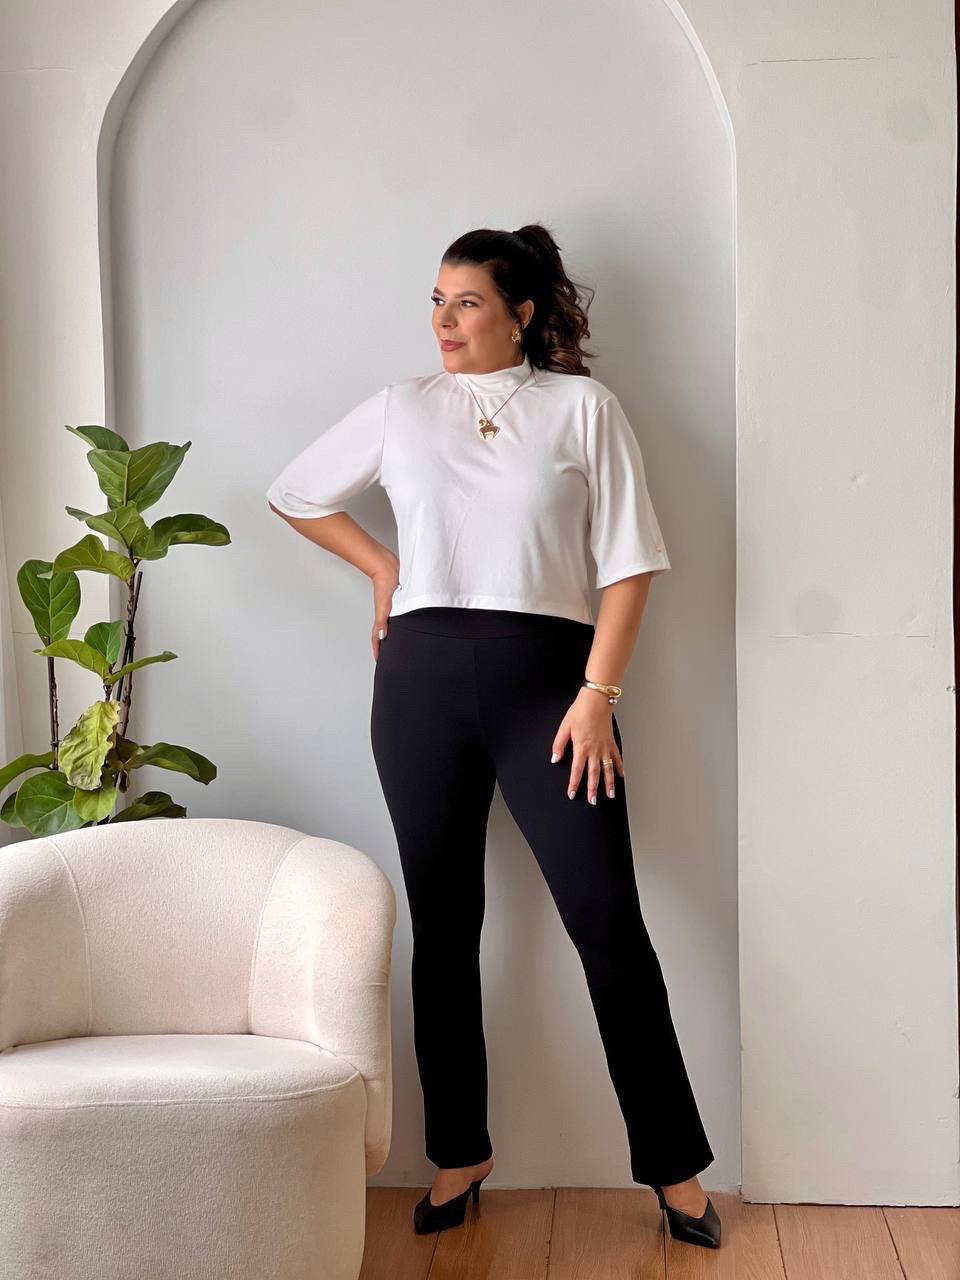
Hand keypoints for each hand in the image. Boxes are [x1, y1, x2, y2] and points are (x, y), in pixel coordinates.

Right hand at [371, 562, 399, 659]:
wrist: (389, 567)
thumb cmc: (384, 583)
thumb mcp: (384, 606)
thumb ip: (382, 621)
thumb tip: (382, 637)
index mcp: (383, 617)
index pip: (377, 637)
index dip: (378, 650)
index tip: (379, 661)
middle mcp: (388, 614)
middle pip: (385, 633)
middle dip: (387, 646)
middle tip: (391, 657)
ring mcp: (394, 608)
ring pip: (394, 625)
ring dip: (396, 635)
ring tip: (402, 645)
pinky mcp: (401, 601)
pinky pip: (401, 616)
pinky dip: (403, 622)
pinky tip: (410, 623)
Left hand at [550, 687, 623, 803]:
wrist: (596, 701)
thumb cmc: (580, 712)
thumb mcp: (564, 727)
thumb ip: (559, 744)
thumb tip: (555, 759)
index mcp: (581, 748)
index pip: (576, 771)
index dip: (574, 784)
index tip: (572, 794)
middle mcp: (594, 750)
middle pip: (594, 774)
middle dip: (593, 789)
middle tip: (593, 802)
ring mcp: (604, 747)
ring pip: (608, 769)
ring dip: (609, 783)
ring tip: (610, 795)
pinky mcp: (611, 742)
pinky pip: (616, 757)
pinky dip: (619, 767)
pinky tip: (621, 776)